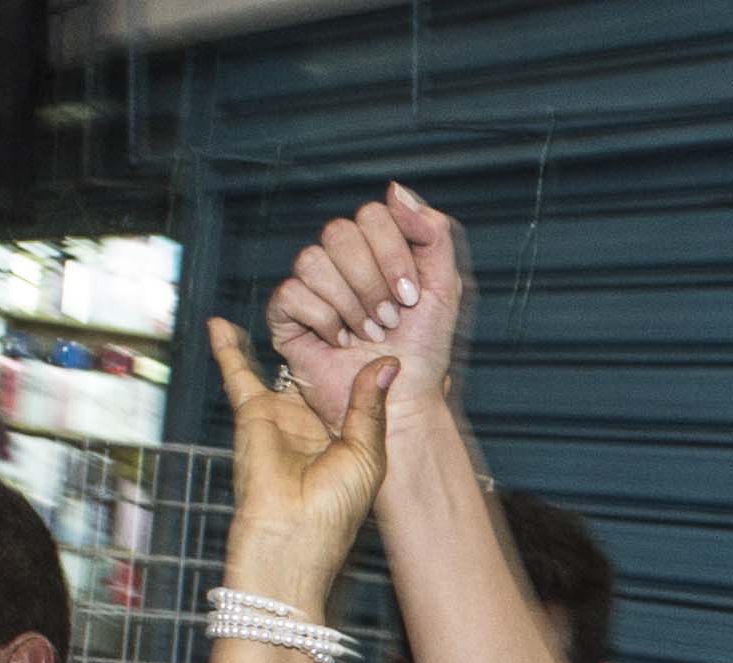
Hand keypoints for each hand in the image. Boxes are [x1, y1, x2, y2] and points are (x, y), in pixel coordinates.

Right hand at [208, 318, 395, 613]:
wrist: (294, 537)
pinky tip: (220, 324)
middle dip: (336, 331)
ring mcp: (282, 415)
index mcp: (348, 434)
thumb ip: (371, 405)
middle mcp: (314, 420)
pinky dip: (227, 349)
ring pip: (287, 360)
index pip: (359, 385)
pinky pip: (237, 374)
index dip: (371, 354)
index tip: (386, 323)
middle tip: (351, 291)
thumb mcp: (368, 453)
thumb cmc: (335, 510)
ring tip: (310, 288)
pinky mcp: (253, 413)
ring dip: (298, 328)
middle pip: (322, 365)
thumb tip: (386, 361)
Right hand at [261, 184, 465, 434]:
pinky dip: (323, 320)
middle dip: (372, 283)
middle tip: (391, 320)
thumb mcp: (445, 287)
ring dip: (350, 305)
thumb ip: (432, 234)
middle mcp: (341, 260)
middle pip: (338, 232)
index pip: (372, 215)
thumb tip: (396, 191)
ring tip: (368, 334)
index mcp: (377, 248)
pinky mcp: (287, 315)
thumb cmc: (424, 349)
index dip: (393, 253)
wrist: (403, 401)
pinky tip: (339, 341)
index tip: (412, 296)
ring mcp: (312, 285)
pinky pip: (291, 293)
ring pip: (312, 260)